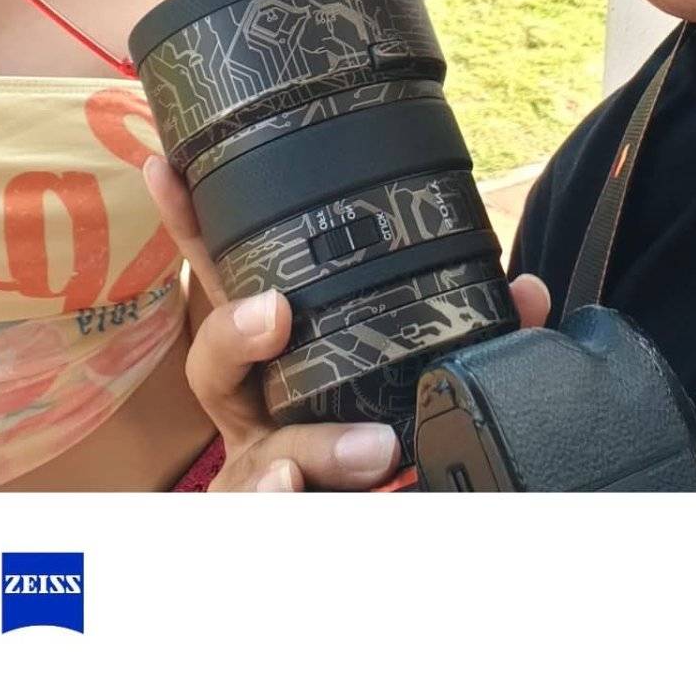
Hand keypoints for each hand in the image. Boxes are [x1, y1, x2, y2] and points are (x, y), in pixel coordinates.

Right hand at [144, 154, 550, 491]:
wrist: (379, 529)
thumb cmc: (383, 450)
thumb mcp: (414, 384)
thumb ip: (459, 338)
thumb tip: (525, 293)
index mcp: (274, 362)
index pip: (228, 287)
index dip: (193, 227)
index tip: (169, 166)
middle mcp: (254, 415)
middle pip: (214, 368)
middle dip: (236, 332)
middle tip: (277, 312)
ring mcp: (257, 478)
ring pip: (256, 460)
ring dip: (312, 446)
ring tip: (373, 450)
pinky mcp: (272, 528)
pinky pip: (270, 518)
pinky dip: (286, 509)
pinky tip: (303, 500)